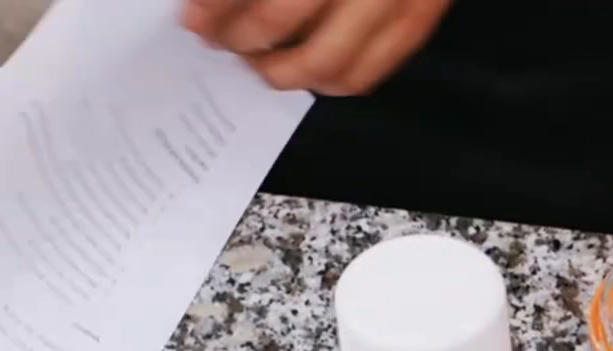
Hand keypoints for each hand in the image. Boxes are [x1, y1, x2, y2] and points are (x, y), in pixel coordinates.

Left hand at [182, 0, 450, 95]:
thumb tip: (213, 2)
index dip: (217, 4)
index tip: (194, 14)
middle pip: (279, 17)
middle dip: (237, 35)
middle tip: (216, 38)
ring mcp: (394, 2)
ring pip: (325, 61)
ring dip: (280, 70)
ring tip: (257, 60)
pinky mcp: (418, 22)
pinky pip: (367, 73)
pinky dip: (328, 82)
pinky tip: (306, 69)